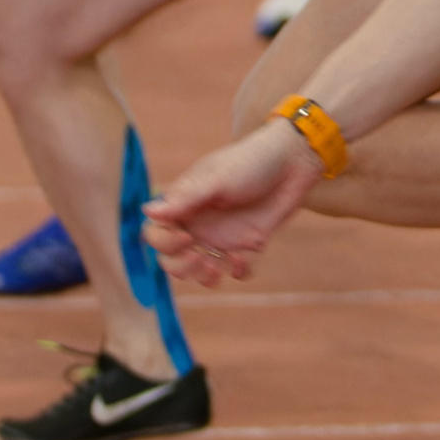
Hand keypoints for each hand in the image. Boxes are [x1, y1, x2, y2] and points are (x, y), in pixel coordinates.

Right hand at [142, 123, 323, 285]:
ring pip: (200, 270)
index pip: (156, 231)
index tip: (186, 237)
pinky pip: (234, 270)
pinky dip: (237, 272)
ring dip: (203, 277)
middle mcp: (198, 222)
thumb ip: (185, 198)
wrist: (294, 162)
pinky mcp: (246, 244)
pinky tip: (245, 260)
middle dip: (180, 267)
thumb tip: (146, 211)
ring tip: (218, 270)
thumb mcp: (217, 179)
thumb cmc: (251, 162)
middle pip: (172, 258)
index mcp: (185, 203)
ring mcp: (222, 235)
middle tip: (200, 259)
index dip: (163, 242)